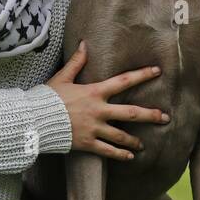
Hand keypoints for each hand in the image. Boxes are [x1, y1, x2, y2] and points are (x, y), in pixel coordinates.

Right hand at [46, 41, 168, 159]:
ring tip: (143, 144)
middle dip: (150, 115)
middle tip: (165, 117)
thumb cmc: (47, 97)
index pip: (123, 81)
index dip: (141, 75)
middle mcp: (98, 110)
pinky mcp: (87, 143)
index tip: (157, 71)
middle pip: (131, 112)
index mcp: (94, 92)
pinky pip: (108, 151)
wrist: (34, 120)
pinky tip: (130, 156)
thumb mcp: (62, 78)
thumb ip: (76, 62)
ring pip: (121, 135)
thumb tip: (84, 44)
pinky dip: (120, 154)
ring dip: (135, 140)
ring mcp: (94, 128)